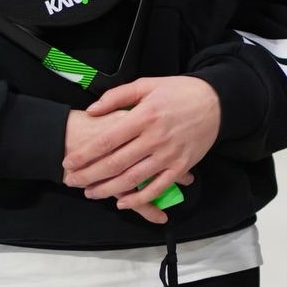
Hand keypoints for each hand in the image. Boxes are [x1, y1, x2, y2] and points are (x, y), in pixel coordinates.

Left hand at [62, 76, 220, 224]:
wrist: (216, 102)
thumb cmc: (178, 91)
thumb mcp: (147, 84)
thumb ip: (117, 97)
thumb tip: (91, 111)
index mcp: (143, 116)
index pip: (107, 140)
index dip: (85, 154)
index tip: (69, 162)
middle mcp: (155, 138)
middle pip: (116, 163)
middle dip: (90, 175)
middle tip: (71, 182)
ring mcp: (169, 155)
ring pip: (134, 179)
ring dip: (109, 189)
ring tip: (91, 193)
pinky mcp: (182, 166)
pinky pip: (158, 188)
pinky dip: (139, 199)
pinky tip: (123, 202)